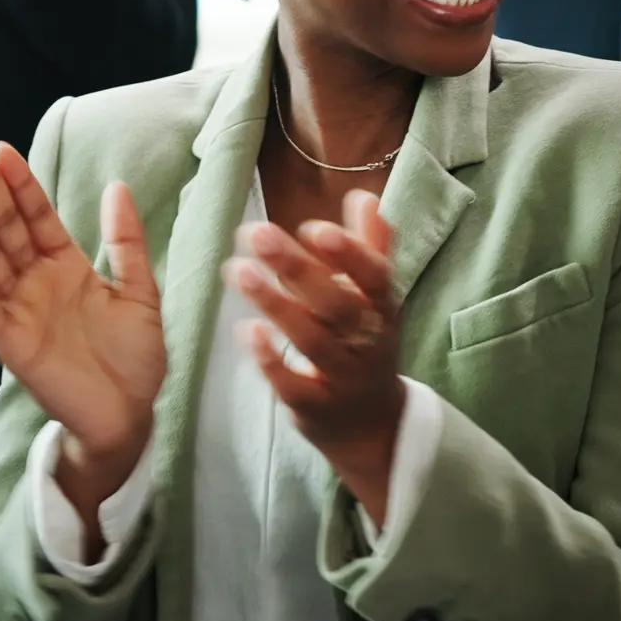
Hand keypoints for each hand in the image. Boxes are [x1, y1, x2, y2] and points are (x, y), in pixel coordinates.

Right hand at [0, 136, 164, 471]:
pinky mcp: (10, 339)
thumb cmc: (135, 358)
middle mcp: (37, 283)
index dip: (20, 184)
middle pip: (5, 227)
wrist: (132, 413)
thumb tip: (119, 187)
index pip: (36, 217)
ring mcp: (20, 309)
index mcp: (66, 268)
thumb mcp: (140, 290)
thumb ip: (127, 242)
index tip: (2, 149)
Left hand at [225, 189, 403, 525]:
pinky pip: (292, 384)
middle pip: (336, 304)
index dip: (349, 254)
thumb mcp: (377, 298)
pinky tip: (244, 329)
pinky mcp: (313, 408)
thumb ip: (369, 247)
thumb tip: (365, 195)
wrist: (372, 425)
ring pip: (312, 340)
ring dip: (274, 304)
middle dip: (298, 268)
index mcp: (384, 308)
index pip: (375, 278)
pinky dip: (270, 358)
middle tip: (254, 233)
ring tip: (236, 270)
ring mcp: (342, 377)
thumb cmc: (367, 343)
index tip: (313, 228)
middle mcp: (368, 342)